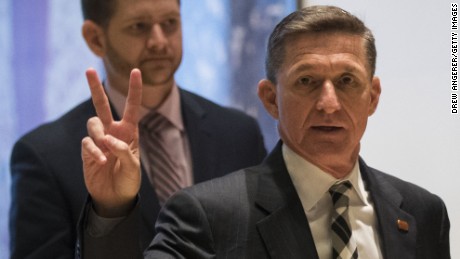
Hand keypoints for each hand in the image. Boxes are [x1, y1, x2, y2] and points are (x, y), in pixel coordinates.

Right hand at [81, 68, 141, 216]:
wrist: (115, 197)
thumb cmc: (129, 181)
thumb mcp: (134, 167)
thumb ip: (125, 152)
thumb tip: (109, 139)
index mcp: (129, 132)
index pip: (132, 107)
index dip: (134, 89)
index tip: (136, 71)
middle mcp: (113, 132)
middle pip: (102, 105)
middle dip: (95, 88)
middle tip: (89, 69)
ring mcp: (98, 140)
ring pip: (92, 123)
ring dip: (98, 133)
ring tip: (106, 149)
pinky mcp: (87, 150)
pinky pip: (87, 142)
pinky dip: (94, 150)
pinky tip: (102, 160)